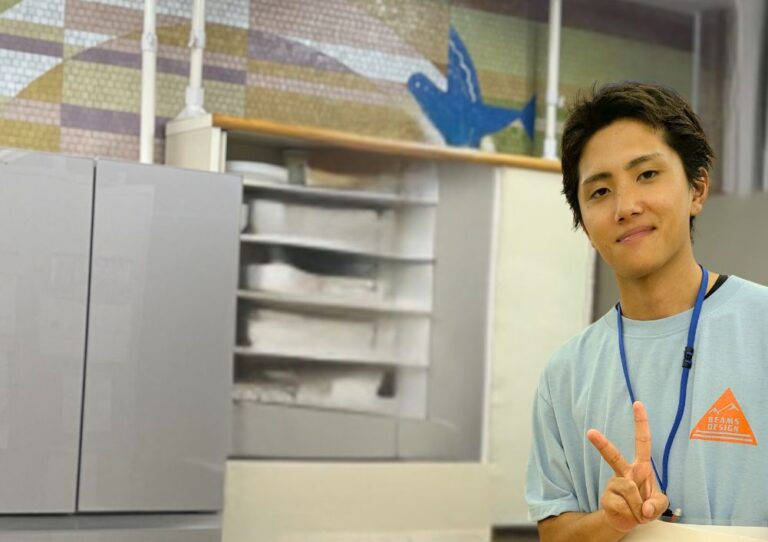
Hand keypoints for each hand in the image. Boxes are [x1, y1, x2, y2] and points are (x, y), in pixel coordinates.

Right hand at [586, 401, 668, 532]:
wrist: (628, 522)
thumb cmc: (645, 505)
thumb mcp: (659, 504)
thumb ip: (658, 504)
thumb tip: (646, 508)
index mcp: (640, 468)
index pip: (642, 442)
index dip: (641, 423)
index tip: (637, 404)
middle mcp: (625, 472)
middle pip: (612, 456)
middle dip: (601, 444)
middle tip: (590, 432)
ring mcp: (613, 484)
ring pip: (629, 490)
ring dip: (638, 507)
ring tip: (638, 512)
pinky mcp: (606, 498)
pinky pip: (622, 505)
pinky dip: (631, 515)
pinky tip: (629, 515)